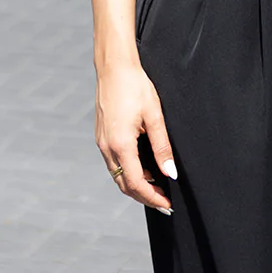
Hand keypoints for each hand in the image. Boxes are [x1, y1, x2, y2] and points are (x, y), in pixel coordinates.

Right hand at [95, 59, 177, 212]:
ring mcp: (101, 142)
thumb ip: (162, 147)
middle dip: (144, 196)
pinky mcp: (101, 135)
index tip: (167, 206)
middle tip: (164, 202)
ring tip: (157, 187)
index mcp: (120, 144)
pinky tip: (143, 167)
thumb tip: (170, 173)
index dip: (152, 198)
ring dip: (136, 184)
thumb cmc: (135, 86)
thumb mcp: (154, 115)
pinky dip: (128, 171)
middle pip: (124, 184)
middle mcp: (107, 147)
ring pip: (117, 175)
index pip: (136, 183)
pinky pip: (114, 162)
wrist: (113, 66)